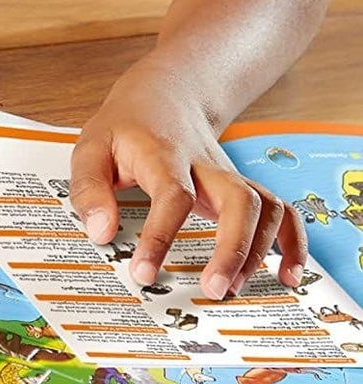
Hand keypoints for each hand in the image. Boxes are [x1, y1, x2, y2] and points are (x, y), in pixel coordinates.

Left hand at [69, 64, 307, 299]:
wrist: (164, 94)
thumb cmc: (125, 127)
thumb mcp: (91, 147)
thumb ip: (90, 189)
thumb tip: (100, 234)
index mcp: (164, 154)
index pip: (172, 195)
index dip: (160, 236)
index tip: (144, 272)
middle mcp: (205, 165)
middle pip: (239, 200)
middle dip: (233, 249)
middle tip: (214, 289)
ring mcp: (229, 176)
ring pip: (266, 207)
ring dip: (259, 250)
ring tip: (233, 288)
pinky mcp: (243, 187)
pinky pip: (284, 212)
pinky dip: (293, 243)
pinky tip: (286, 274)